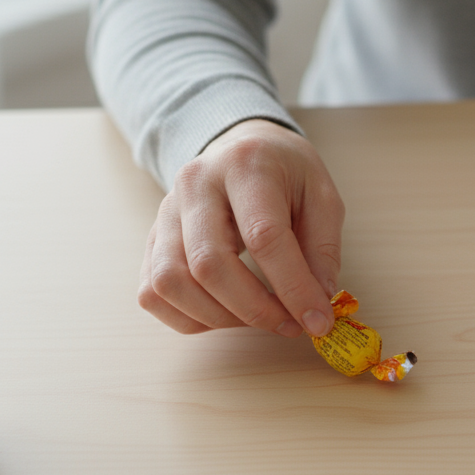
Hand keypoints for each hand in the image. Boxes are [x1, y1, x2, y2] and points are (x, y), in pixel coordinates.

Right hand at [138, 119, 343, 337]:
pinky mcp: (151, 240)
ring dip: (219, 317)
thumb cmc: (286, 175)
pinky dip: (191, 318)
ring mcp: (165, 212)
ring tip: (259, 317)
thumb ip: (323, 251)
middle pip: (208, 264)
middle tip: (290, 325)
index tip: (318, 321)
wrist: (242, 149)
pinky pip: (153, 294)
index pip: (263, 236)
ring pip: (171, 283)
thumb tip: (316, 309)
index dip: (293, 288)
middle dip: (254, 309)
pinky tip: (226, 314)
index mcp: (245, 165)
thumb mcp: (322, 197)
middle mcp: (195, 185)